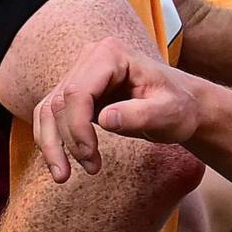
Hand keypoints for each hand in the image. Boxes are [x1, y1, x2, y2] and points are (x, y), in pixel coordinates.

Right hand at [29, 42, 207, 179]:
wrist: (182, 105)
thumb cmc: (179, 107)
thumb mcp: (169, 114)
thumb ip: (140, 115)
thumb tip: (105, 119)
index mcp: (111, 54)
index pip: (78, 92)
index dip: (78, 127)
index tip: (91, 157)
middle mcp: (90, 57)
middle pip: (60, 102)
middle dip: (68, 140)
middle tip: (91, 168)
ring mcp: (80, 72)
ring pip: (48, 110)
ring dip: (51, 145)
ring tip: (63, 176)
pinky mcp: (75, 91)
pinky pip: (50, 115)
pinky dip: (51, 141)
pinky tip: (61, 164)